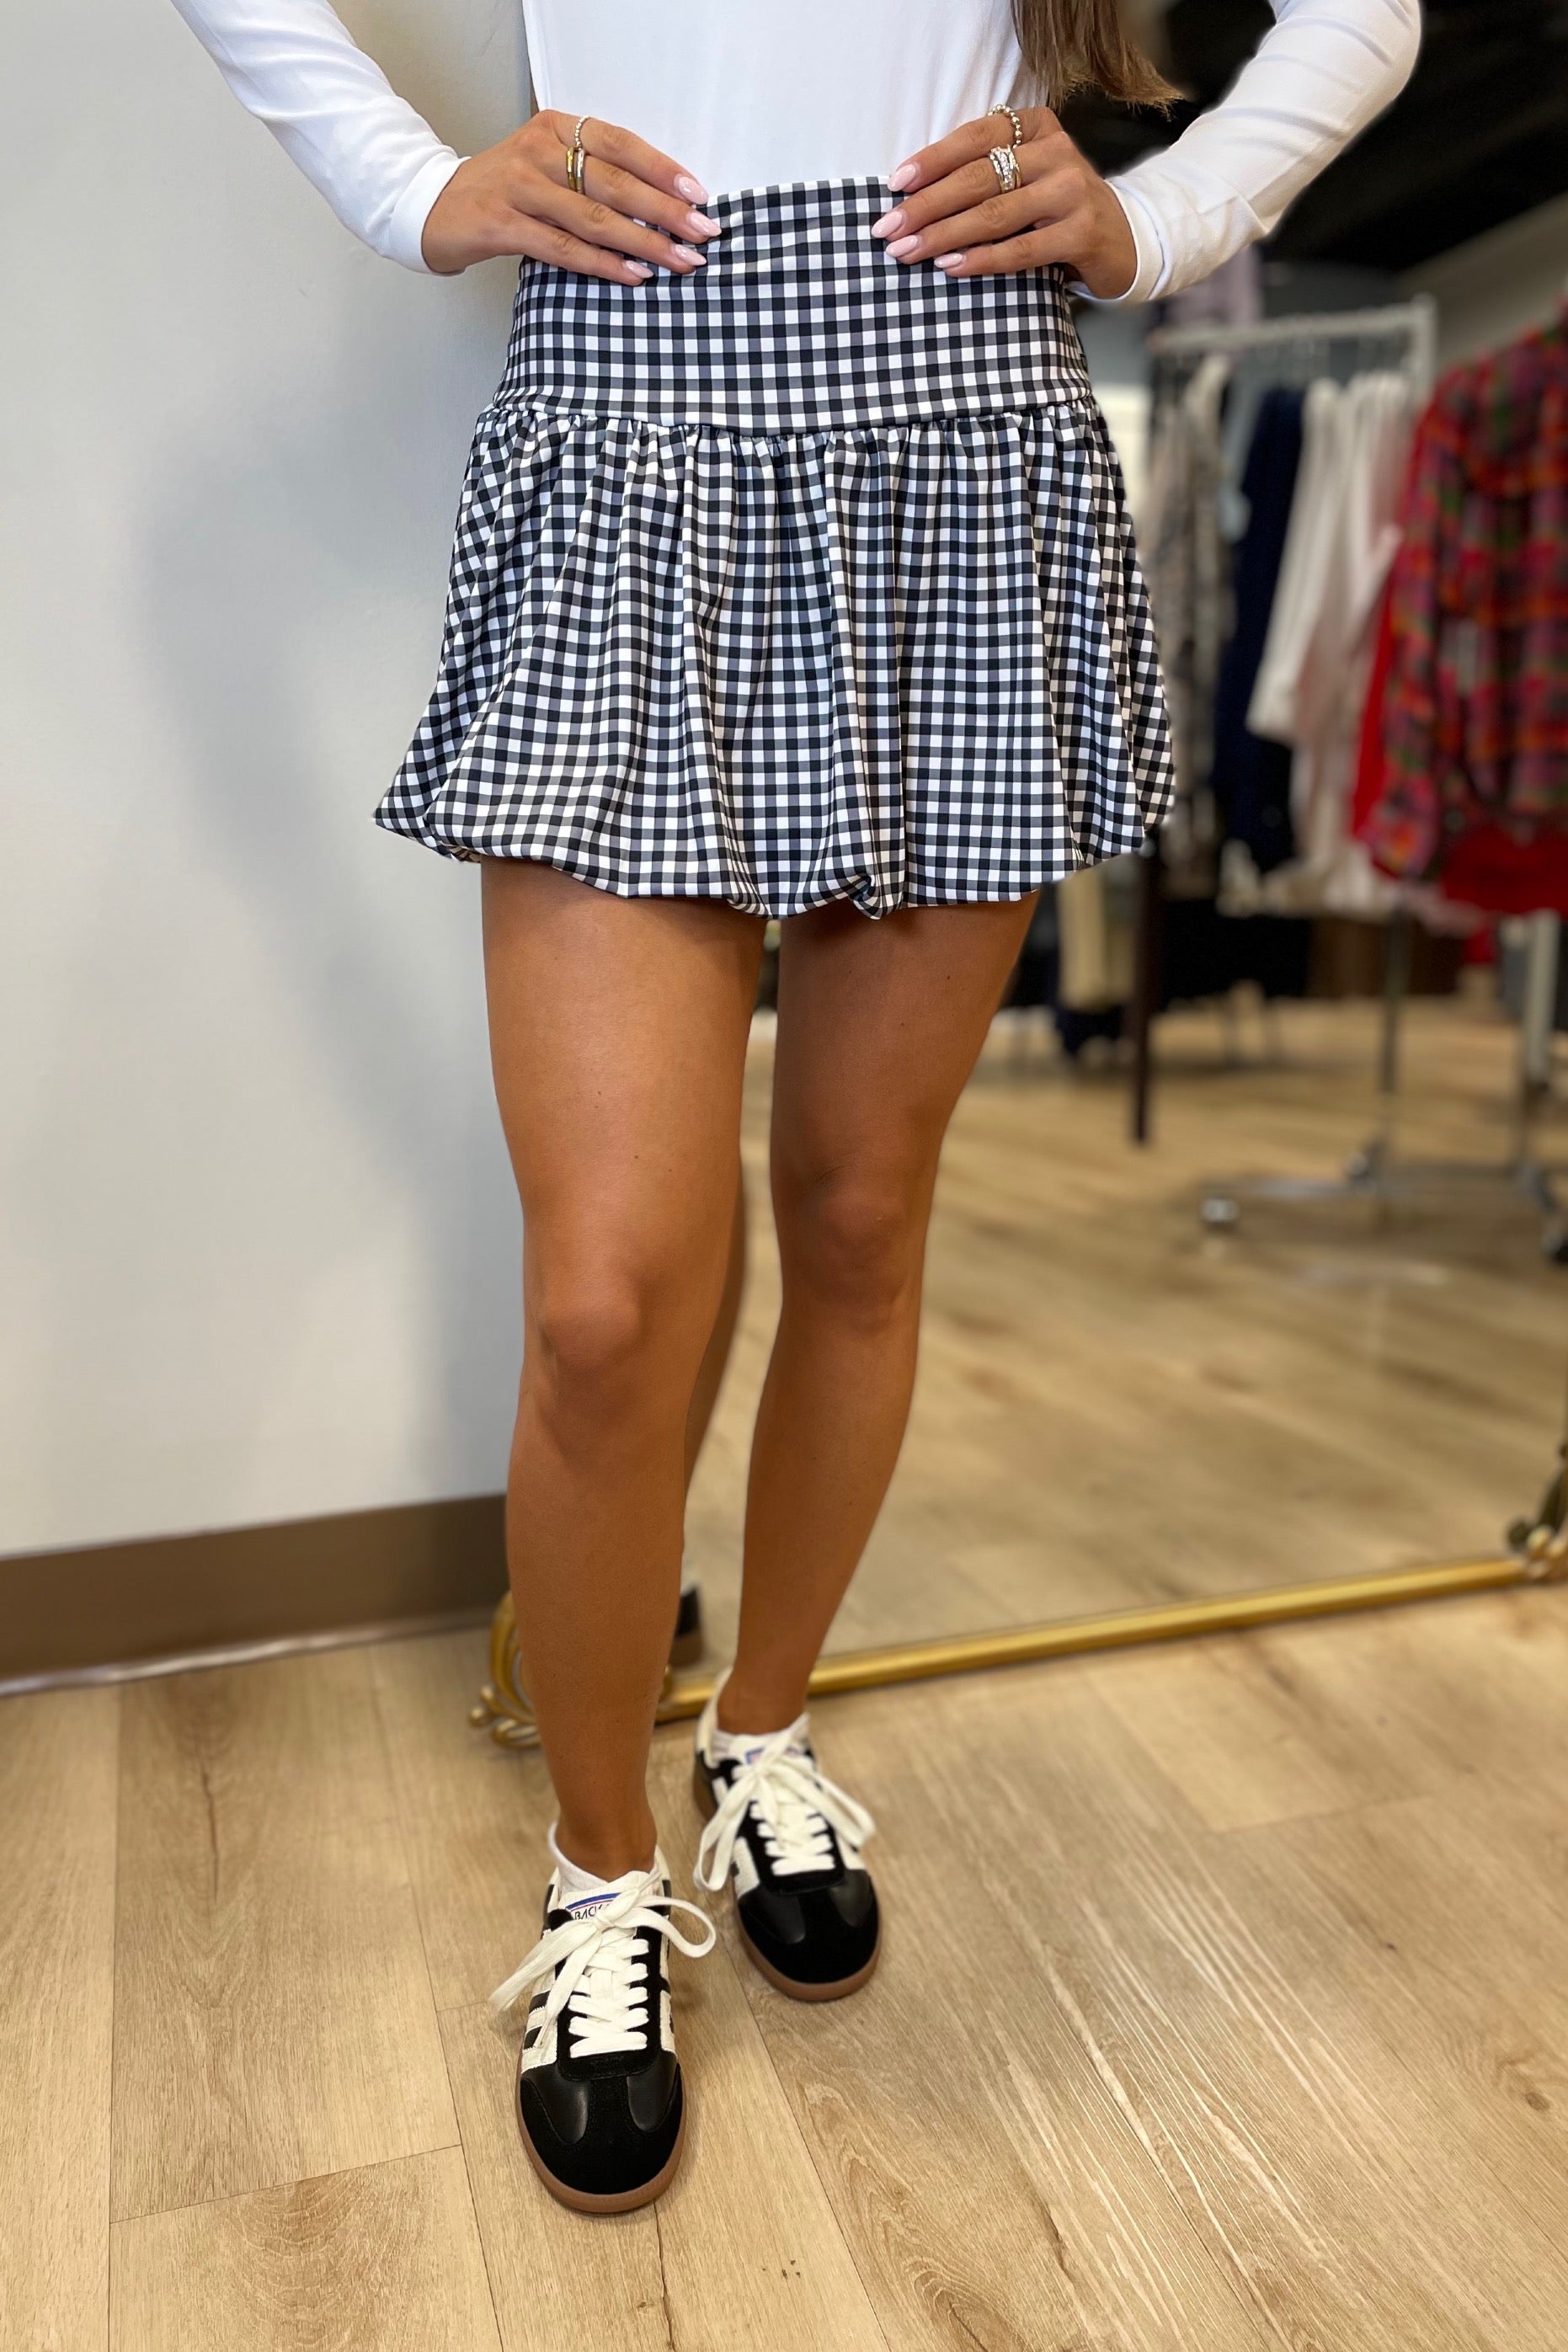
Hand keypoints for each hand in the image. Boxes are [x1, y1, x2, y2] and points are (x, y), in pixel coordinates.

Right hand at [421, 111, 719, 280]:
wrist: (435, 205)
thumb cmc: (505, 191)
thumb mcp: (547, 166)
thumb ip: (592, 175)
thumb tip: (660, 205)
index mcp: (556, 128)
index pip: (620, 143)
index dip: (662, 169)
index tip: (699, 194)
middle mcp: (538, 151)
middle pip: (614, 182)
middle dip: (664, 210)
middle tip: (702, 233)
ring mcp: (519, 187)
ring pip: (594, 217)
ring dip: (644, 243)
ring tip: (680, 262)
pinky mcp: (503, 225)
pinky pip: (564, 248)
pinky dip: (604, 264)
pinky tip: (634, 276)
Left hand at [871, 108, 1136, 298]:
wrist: (1122, 241)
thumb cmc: (1055, 211)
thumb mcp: (1024, 179)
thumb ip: (983, 175)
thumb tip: (911, 197)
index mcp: (1036, 127)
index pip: (975, 137)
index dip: (931, 160)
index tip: (894, 183)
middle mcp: (1057, 151)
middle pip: (979, 177)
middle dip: (926, 205)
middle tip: (888, 229)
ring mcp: (1072, 191)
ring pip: (995, 213)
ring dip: (944, 235)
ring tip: (908, 251)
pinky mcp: (1082, 233)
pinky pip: (1021, 249)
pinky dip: (981, 259)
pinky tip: (950, 267)